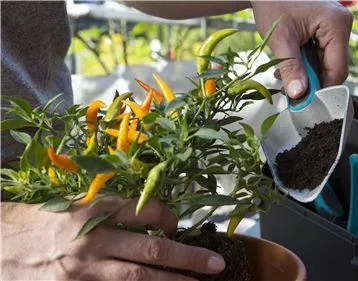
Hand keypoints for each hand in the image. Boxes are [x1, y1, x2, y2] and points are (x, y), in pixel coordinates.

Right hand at [2, 196, 224, 279]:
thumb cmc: (42, 220)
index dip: (169, 218)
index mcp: (96, 209)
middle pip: (152, 249)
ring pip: (139, 278)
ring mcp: (86, 268)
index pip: (146, 211)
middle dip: (188, 257)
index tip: (177, 224)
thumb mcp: (76, 204)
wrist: (1, 243)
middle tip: (215, 264)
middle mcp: (95, 238)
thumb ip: (111, 208)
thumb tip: (149, 214)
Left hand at [251, 1, 352, 98]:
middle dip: (311, 81)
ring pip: (325, 64)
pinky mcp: (326, 31)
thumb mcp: (280, 40)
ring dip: (305, 74)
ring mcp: (335, 28)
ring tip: (282, 74)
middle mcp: (341, 25)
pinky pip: (320, 55)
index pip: (337, 69)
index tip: (304, 101)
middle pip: (332, 68)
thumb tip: (299, 94)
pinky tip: (288, 66)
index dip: (321, 88)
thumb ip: (291, 68)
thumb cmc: (273, 4)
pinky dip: (305, 64)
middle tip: (288, 89)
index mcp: (337, 25)